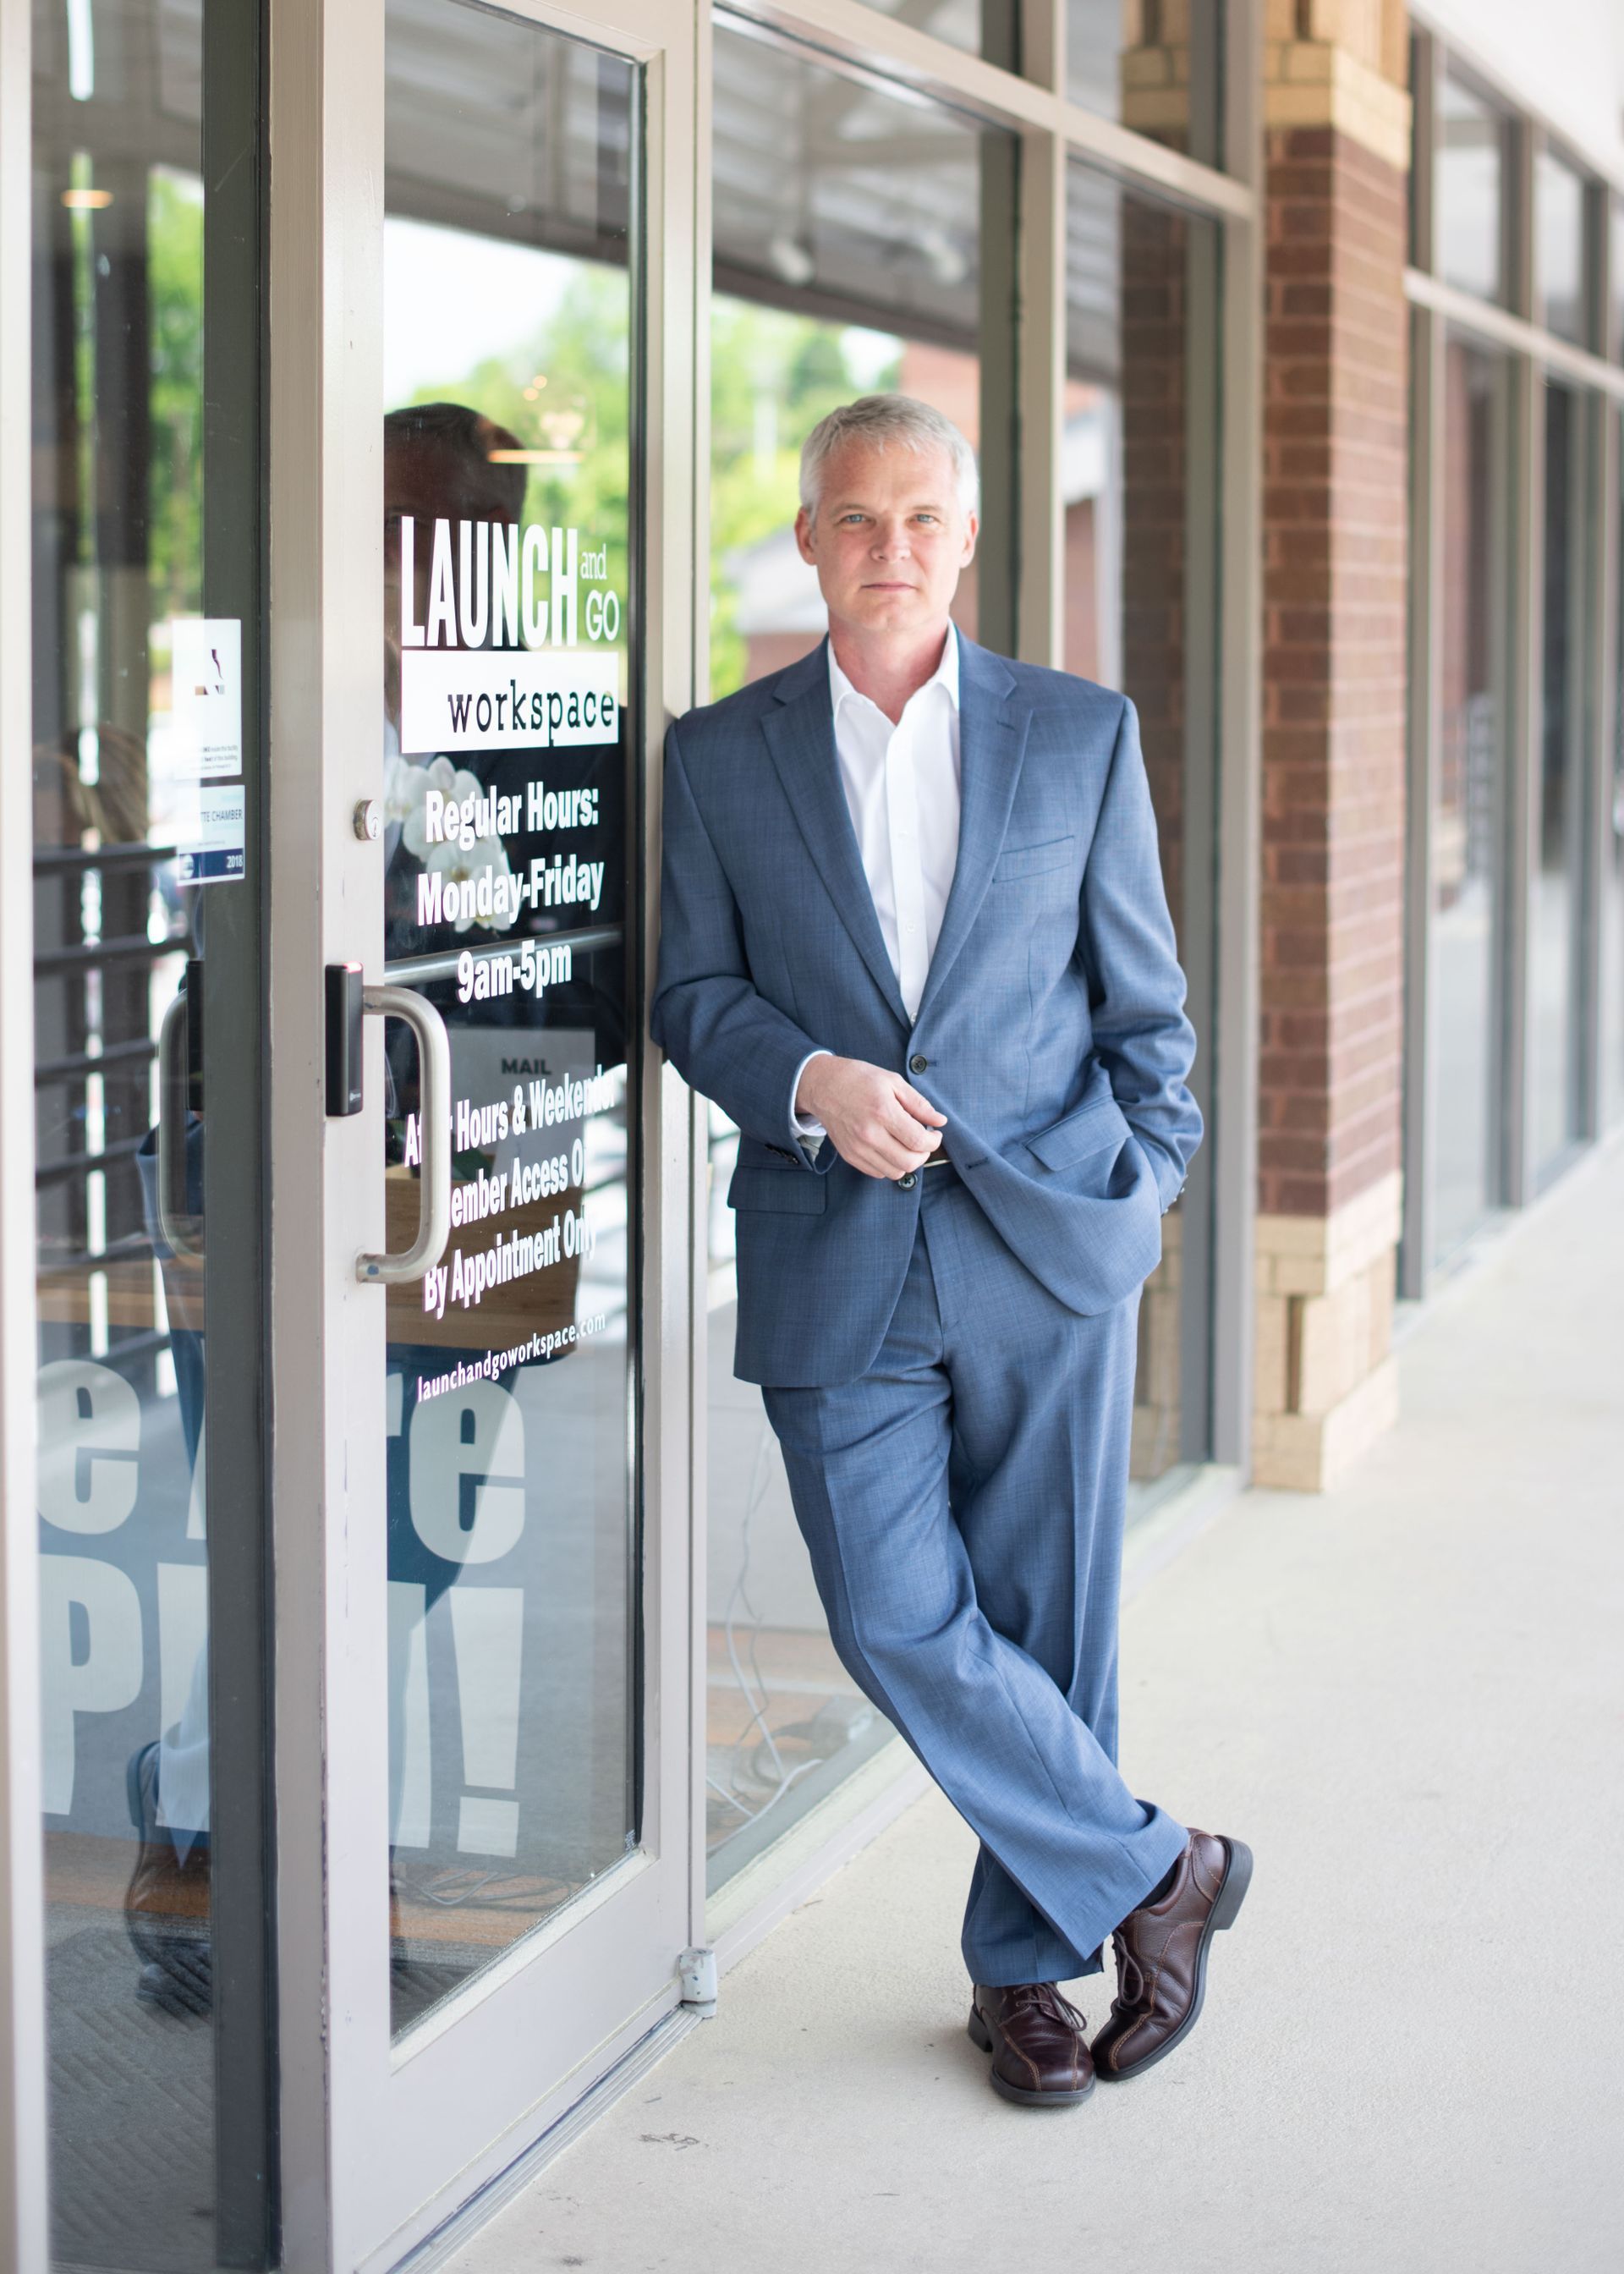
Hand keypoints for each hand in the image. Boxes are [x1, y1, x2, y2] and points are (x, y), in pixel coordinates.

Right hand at [796, 1055, 945, 1179]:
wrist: (823, 1086)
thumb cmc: (859, 1079)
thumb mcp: (893, 1082)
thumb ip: (919, 1104)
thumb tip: (940, 1121)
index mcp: (883, 1112)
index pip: (918, 1141)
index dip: (934, 1141)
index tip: (935, 1134)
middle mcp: (869, 1134)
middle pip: (909, 1162)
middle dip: (923, 1154)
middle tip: (923, 1141)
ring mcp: (857, 1148)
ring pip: (895, 1172)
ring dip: (907, 1161)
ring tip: (906, 1144)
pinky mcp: (849, 1156)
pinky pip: (878, 1173)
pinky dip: (890, 1165)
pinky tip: (890, 1148)